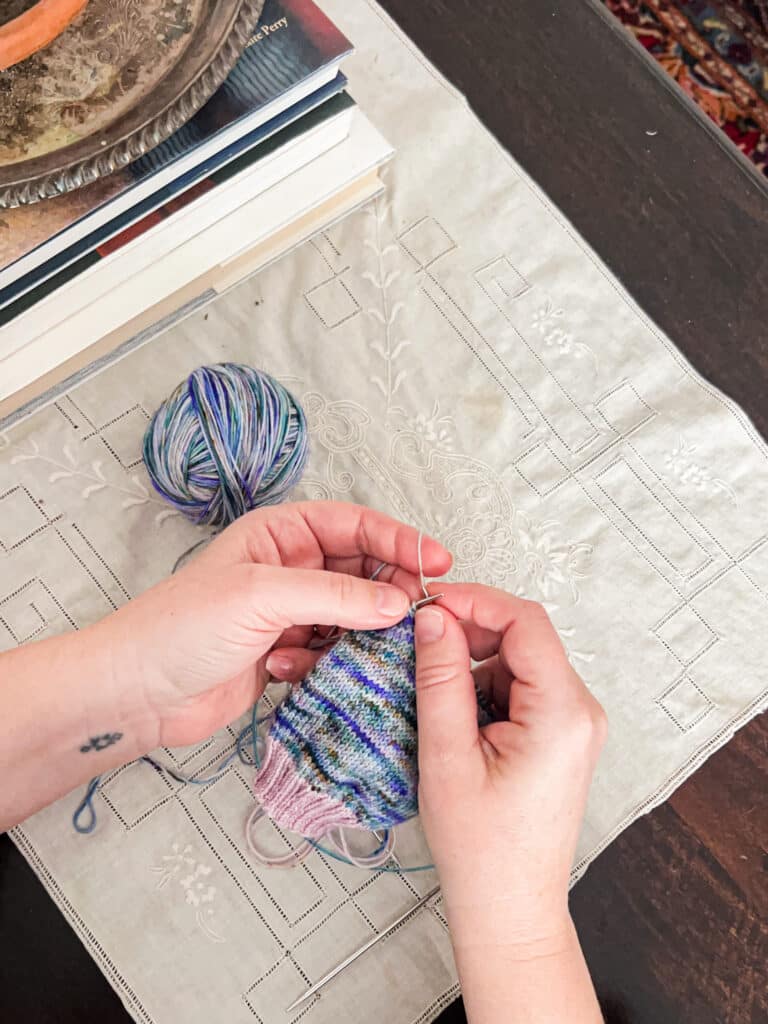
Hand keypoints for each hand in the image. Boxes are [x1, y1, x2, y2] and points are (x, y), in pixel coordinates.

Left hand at [102, 501, 450, 753]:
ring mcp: (289, 612)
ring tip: (375, 648)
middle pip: (362, 569)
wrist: (136, 693)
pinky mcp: (286, 653)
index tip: (438, 561)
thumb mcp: (262, 596)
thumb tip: (398, 602)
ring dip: (364, 631)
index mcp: (280, 533)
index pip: (354, 525)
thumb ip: (336, 595)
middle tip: (421, 611)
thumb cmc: (180, 627)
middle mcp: (289, 568)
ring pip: (353, 614)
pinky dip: (329, 661)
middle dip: (390, 590)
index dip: (399, 539)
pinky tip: (296, 670)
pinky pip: (332, 650)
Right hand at [414, 585, 606, 951]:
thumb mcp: (447, 756)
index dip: (475, 601)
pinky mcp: (559, 735)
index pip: (525, 622)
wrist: (509, 908)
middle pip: (524, 637)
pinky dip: (483, 688)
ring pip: (518, 661)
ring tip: (431, 693)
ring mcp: (573, 724)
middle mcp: (580, 711)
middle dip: (470, 632)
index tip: (428, 603)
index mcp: (563, 713)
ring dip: (472, 663)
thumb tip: (433, 618)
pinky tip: (454, 717)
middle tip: (418, 643)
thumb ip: (441, 678)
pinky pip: (519, 688)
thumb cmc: (481, 849)